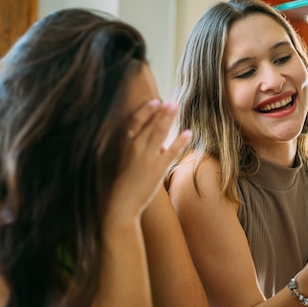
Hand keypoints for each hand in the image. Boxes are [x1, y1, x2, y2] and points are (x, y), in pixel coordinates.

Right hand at [109, 99, 190, 217]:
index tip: (155, 101)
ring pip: (159, 133)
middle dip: (161, 111)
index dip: (146, 110)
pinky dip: (180, 141)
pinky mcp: (157, 169)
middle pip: (150, 124)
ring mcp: (146, 158)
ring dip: (169, 118)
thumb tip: (158, 147)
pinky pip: (171, 152)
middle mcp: (135, 148)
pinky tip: (188, 132)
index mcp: (124, 146)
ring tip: (176, 106)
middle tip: (171, 101)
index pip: (135, 122)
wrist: (120, 205)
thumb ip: (136, 152)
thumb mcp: (123, 164)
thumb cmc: (119, 186)